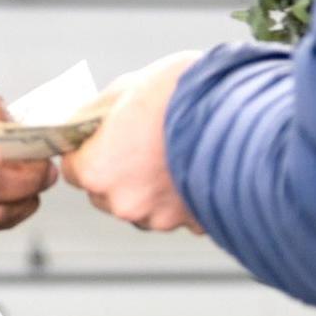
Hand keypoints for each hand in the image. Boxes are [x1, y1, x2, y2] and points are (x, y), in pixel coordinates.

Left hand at [62, 53, 203, 231]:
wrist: (242, 108)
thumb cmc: (180, 93)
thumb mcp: (123, 91)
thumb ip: (96, 116)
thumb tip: (84, 121)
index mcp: (97, 171)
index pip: (74, 170)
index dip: (87, 151)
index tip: (103, 138)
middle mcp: (124, 202)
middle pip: (106, 192)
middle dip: (118, 171)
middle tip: (142, 143)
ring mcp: (162, 217)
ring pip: (144, 206)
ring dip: (152, 187)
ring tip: (173, 153)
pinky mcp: (196, 224)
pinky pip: (181, 212)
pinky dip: (185, 195)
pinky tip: (197, 165)